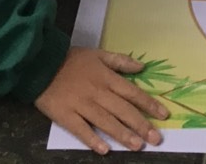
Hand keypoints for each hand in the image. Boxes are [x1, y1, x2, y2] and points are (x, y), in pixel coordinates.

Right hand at [36, 47, 168, 154]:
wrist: (42, 64)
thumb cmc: (72, 60)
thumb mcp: (98, 54)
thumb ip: (120, 61)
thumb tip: (142, 68)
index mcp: (106, 77)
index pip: (132, 92)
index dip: (149, 104)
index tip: (163, 115)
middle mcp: (97, 92)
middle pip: (123, 110)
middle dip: (141, 125)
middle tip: (155, 139)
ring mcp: (81, 105)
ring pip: (106, 122)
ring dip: (122, 134)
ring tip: (137, 146)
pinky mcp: (66, 116)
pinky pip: (81, 130)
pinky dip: (93, 140)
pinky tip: (105, 150)